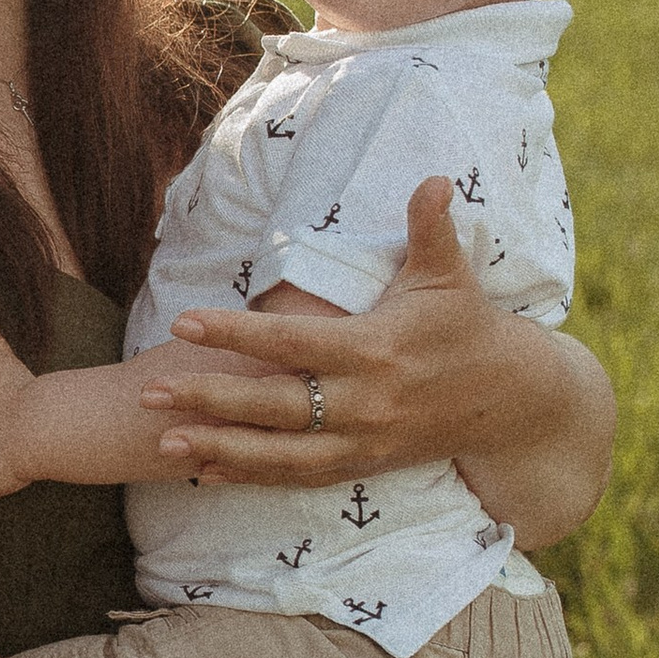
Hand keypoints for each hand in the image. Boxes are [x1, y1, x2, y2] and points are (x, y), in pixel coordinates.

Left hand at [139, 176, 495, 486]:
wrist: (508, 402)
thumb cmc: (468, 327)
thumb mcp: (449, 276)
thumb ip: (431, 228)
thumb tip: (433, 178)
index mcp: (376, 350)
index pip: (292, 343)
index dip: (236, 334)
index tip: (185, 323)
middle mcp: (365, 403)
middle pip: (275, 407)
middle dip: (210, 400)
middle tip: (150, 395)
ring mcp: (362, 442)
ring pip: (280, 455)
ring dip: (220, 451)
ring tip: (163, 444)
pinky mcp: (362, 467)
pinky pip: (298, 478)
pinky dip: (251, 477)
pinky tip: (203, 474)